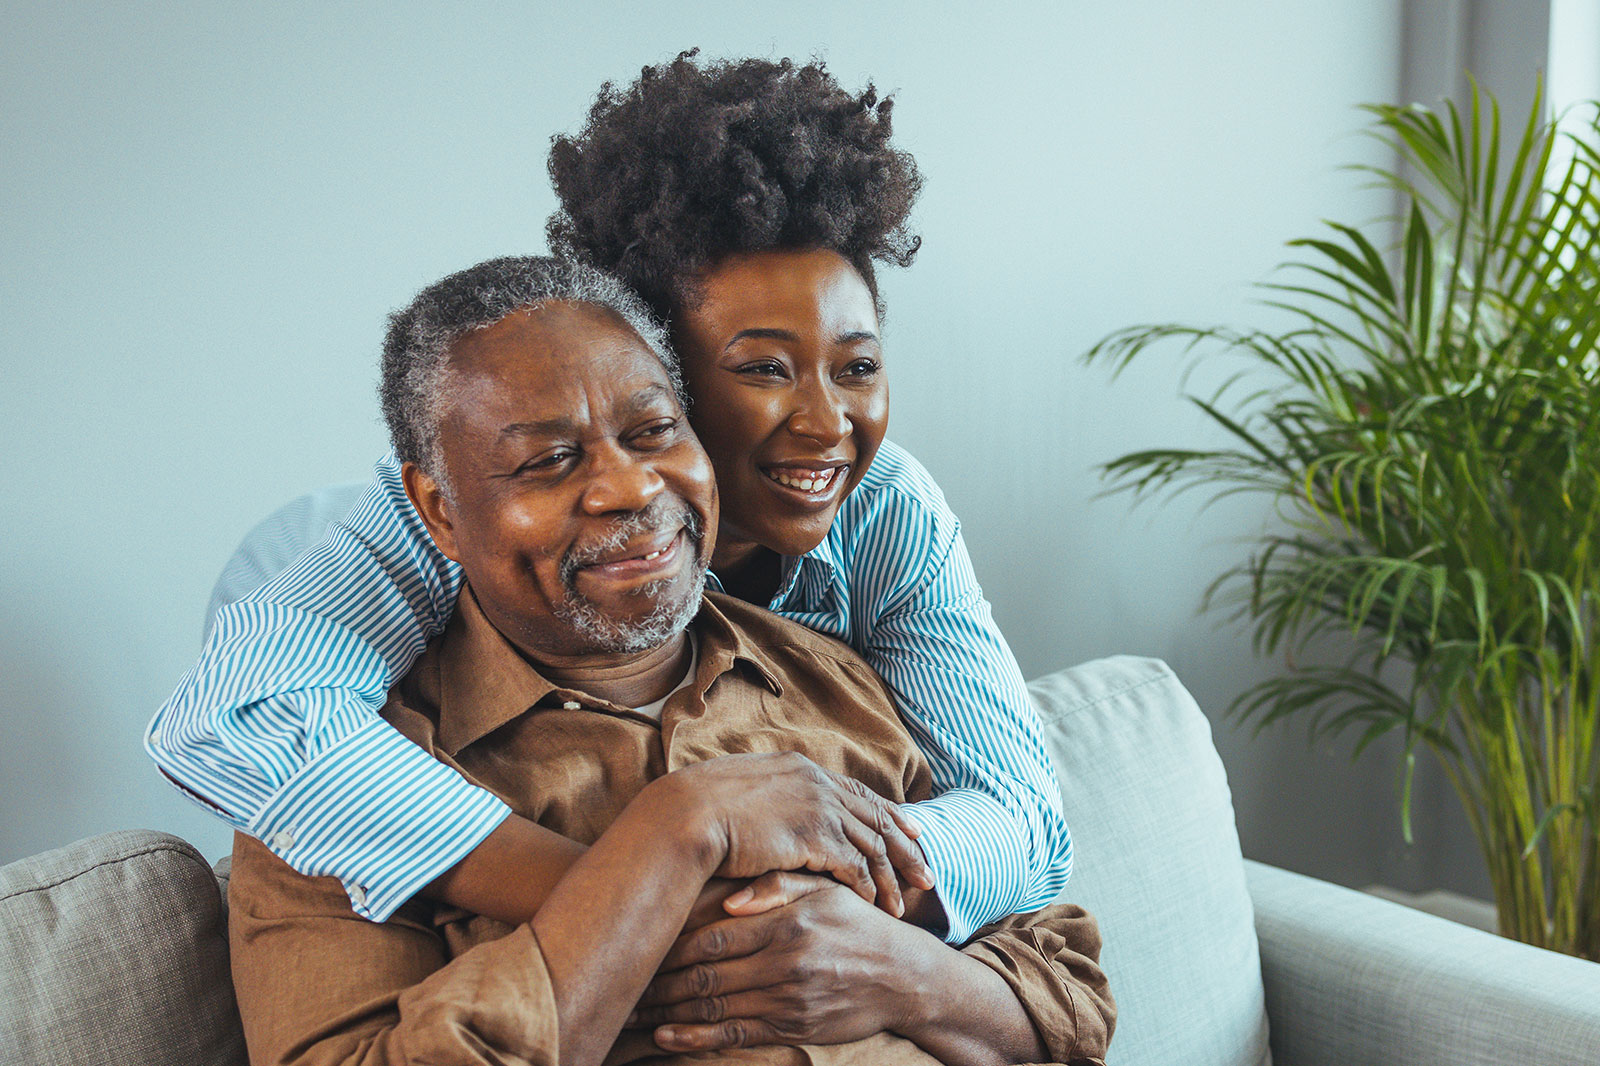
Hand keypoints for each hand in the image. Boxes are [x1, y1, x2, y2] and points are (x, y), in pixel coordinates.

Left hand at [628, 877, 934, 1052]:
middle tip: (622, 983)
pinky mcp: (793, 1029)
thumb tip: (729, 896)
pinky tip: (666, 1037)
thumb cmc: (855, 924)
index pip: (712, 935)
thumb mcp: (824, 890)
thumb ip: (778, 884)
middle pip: (704, 974)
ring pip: (714, 1007)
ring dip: (667, 1013)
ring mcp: (788, 999)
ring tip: (631, 1013)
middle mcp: (784, 962)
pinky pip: (735, 1035)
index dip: (669, 943)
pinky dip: (696, 1038)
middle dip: (658, 982)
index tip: (639, 943)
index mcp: (786, 922)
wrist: (903, 976)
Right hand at [667, 752, 932, 915]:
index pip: (858, 792)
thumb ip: (767, 798)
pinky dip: (868, 886)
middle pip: (877, 817)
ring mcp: (818, 808)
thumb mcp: (738, 792)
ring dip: (890, 876)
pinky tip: (874, 906)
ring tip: (904, 903)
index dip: (888, 812)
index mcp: (801, 768)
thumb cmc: (697, 810)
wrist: (685, 815)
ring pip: (872, 844)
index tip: (912, 830)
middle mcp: (817, 783)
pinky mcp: (814, 836)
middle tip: (927, 872)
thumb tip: (768, 811)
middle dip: (906, 847)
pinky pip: (854, 865)